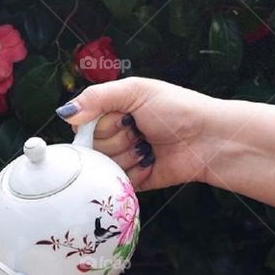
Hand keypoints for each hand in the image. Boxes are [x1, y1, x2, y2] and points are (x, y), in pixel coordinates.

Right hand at [56, 77, 218, 190]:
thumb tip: (64, 112)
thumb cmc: (178, 108)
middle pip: (92, 146)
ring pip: (104, 166)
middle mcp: (117, 134)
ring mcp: (126, 158)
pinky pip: (118, 183)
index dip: (98, 123)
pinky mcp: (136, 180)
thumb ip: (96, 97)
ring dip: (127, 156)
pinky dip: (135, 173)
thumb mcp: (135, 91)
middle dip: (116, 139)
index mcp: (114, 110)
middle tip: (139, 131)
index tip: (121, 117)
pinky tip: (152, 162)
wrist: (210, 139)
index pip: (83, 123)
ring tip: (149, 146)